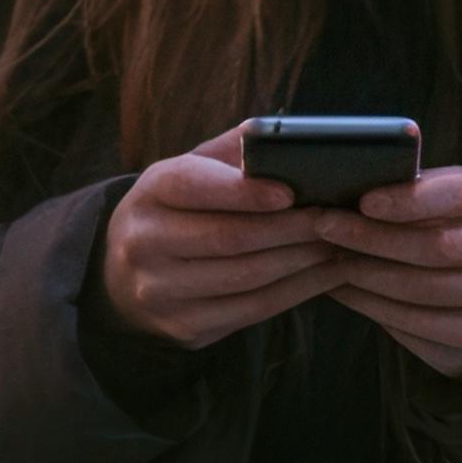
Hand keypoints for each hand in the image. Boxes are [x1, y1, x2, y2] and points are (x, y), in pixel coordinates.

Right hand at [98, 126, 349, 349]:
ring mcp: (161, 290)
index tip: (290, 192)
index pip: (193, 186)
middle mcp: (145, 243)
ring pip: (246, 277)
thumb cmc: (177, 210)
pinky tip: (325, 274)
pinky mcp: (185, 325)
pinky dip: (297, 291)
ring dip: (301, 260)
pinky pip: (253, 310)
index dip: (244, 191)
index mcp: (150, 192)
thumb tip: (288, 137)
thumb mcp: (189, 172)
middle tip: (334, 217)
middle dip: (289, 228)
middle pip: (228, 237)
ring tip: (337, 242)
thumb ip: (232, 153)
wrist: (125, 276)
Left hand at [314, 168, 461, 378]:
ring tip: (333, 264)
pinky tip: (349, 293)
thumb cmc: (444, 224)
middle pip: (436, 248)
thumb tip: (349, 184)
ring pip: (424, 292)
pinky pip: (422, 328)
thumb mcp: (435, 194)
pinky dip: (377, 310)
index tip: (363, 201)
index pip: (458, 195)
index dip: (408, 200)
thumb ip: (407, 188)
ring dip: (368, 278)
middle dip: (373, 239)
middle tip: (327, 231)